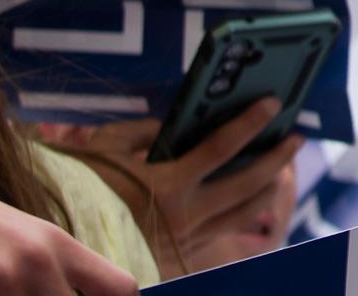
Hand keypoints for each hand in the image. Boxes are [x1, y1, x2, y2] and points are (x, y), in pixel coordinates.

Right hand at [38, 97, 303, 279]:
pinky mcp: (186, 253)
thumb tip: (180, 120)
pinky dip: (246, 210)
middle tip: (295, 136)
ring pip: (245, 212)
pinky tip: (255, 195)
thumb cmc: (81, 189)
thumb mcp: (108, 148)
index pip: (222, 148)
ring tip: (282, 164)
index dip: (251, 123)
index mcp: (167, 185)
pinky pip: (227, 230)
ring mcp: (189, 238)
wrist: (62, 248)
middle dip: (277, 158)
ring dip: (269, 186)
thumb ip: (148, 131)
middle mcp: (186, 215)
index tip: (273, 103)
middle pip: (248, 185)